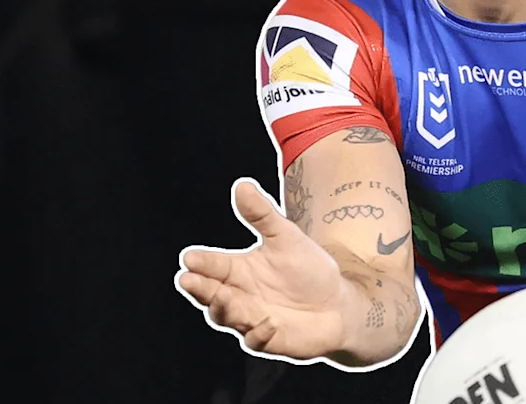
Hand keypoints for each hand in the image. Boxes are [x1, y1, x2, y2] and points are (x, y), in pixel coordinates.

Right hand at [176, 178, 350, 359]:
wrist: (336, 303)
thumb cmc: (307, 270)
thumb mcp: (286, 237)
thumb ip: (262, 215)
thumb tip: (243, 185)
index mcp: (238, 270)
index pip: (213, 265)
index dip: (202, 262)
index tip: (190, 257)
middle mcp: (237, 295)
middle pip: (210, 293)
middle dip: (199, 287)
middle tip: (188, 279)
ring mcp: (249, 319)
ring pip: (226, 317)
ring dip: (224, 308)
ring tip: (224, 297)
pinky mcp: (267, 339)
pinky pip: (256, 340)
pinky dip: (259, 332)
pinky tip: (268, 322)